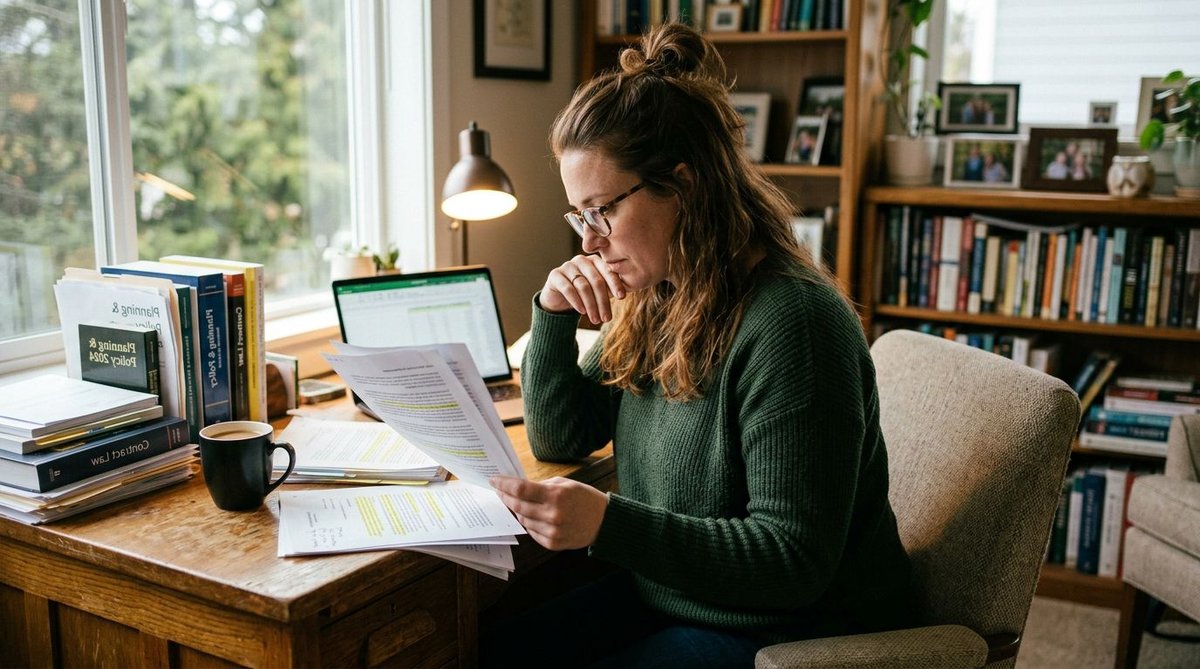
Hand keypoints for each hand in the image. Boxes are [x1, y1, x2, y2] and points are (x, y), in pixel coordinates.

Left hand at [491, 476, 608, 550]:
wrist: (603, 522)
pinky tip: (532, 516)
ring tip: (517, 503)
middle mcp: (553, 514)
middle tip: (500, 491)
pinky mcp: (552, 543)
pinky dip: (529, 522)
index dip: (504, 484)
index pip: (520, 489)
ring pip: (523, 519)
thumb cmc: (583, 498)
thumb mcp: (564, 484)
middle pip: (518, 506)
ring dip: (518, 510)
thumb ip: (541, 486)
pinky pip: (531, 532)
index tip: (494, 480)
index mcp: (556, 495)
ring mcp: (552, 531)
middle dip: (506, 497)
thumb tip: (517, 487)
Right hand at [539, 255, 624, 324]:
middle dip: (603, 301)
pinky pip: (568, 288)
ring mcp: (567, 266)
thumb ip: (610, 289)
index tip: (622, 297)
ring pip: (583, 286)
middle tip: (607, 318)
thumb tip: (623, 294)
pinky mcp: (555, 275)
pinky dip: (576, 301)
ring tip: (596, 320)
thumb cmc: (584, 294)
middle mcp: (581, 260)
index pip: (607, 270)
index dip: (615, 283)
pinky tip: (582, 311)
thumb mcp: (598, 292)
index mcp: (595, 261)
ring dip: (591, 305)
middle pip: (596, 280)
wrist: (559, 298)